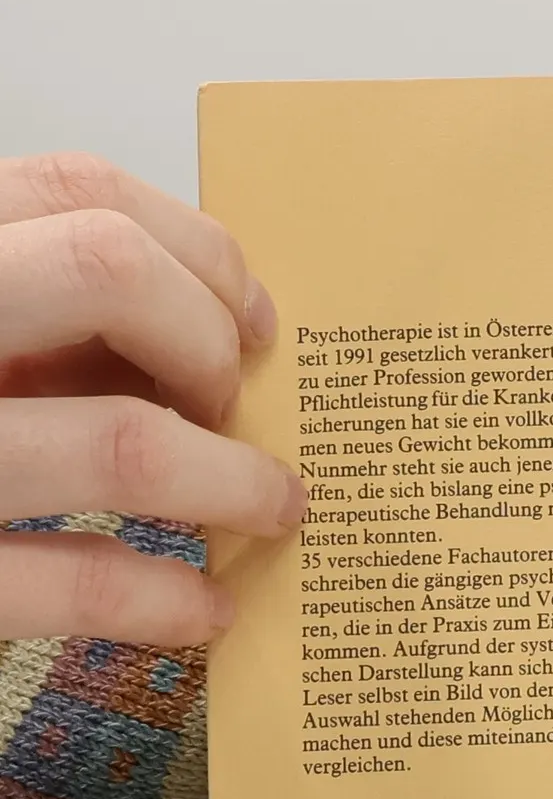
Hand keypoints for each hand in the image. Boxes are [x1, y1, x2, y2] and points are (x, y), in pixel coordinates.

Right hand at [0, 152, 303, 645]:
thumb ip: (35, 319)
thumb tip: (205, 338)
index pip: (72, 190)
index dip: (195, 252)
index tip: (250, 322)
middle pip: (106, 270)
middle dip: (208, 342)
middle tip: (233, 409)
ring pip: (122, 442)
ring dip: (233, 481)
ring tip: (270, 508)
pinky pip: (77, 582)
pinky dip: (167, 598)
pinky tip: (205, 607)